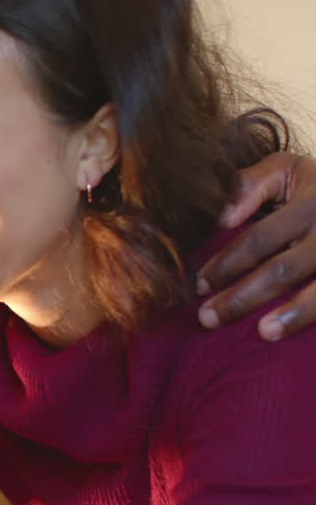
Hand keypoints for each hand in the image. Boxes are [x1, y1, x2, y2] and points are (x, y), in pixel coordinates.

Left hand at [198, 151, 315, 339]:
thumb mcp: (288, 170)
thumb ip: (251, 184)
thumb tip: (224, 218)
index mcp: (310, 201)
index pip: (259, 238)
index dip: (226, 264)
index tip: (199, 285)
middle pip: (282, 270)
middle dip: (242, 298)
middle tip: (207, 319)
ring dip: (292, 315)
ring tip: (263, 333)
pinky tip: (294, 333)